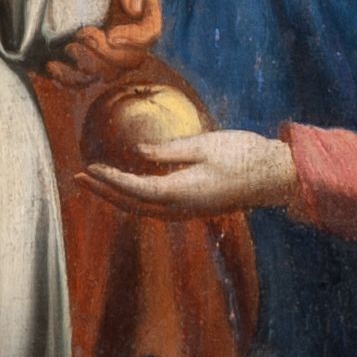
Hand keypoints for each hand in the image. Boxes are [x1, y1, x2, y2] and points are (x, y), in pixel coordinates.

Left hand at [48, 0, 166, 84]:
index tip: (111, 34)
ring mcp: (100, 48)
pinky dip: (66, 78)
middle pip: (128, 61)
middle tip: (82, 35)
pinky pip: (77, 80)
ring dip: (87, 67)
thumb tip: (134, 8)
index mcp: (139, 10)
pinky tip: (52, 64)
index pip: (149, 34)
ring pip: (104, 74)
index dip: (133, 40)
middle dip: (106, 54)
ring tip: (68, 46)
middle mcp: (124, 33)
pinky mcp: (76, 56)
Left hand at [80, 128, 299, 219]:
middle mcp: (182, 208)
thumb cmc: (245, 155)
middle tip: (79, 177)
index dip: (110, 180)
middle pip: (133, 205)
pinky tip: (129, 187)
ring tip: (97, 182)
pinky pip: (156, 207)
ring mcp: (189, 211)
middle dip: (104, 192)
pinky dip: (136, 198)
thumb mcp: (206, 145)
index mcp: (183, 192)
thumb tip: (138, 152)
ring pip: (143, 209)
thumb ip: (170, 151)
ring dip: (117, 197)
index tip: (89, 167)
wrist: (276, 176)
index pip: (136, 190)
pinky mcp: (195, 207)